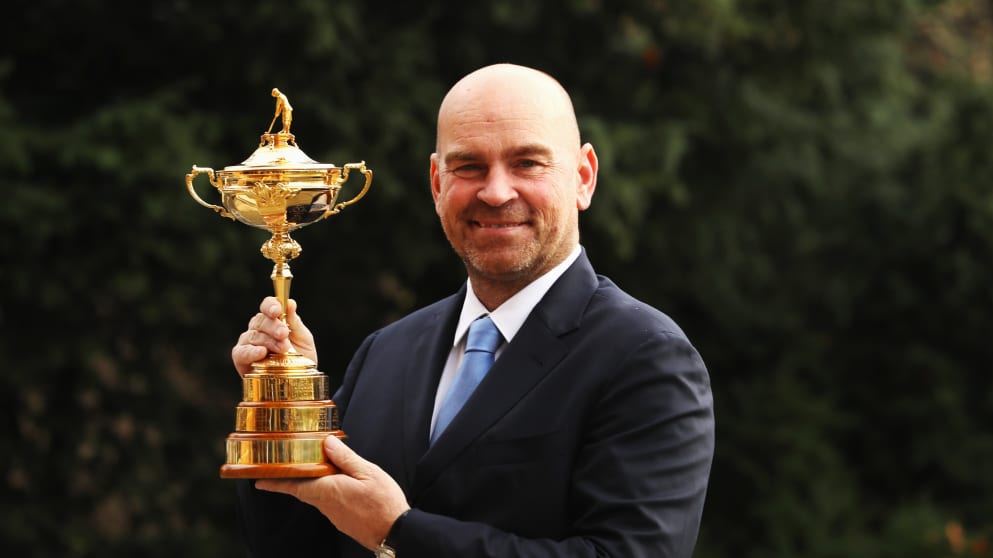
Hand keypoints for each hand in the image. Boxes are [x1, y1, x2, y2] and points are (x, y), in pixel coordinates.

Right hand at [231, 296, 317, 375]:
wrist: (298, 383)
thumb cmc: (300, 359)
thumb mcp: (303, 340)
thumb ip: (295, 323)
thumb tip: (290, 302)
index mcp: (273, 320)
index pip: (267, 306)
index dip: (271, 306)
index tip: (277, 311)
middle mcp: (258, 329)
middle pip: (260, 321)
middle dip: (274, 327)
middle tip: (284, 334)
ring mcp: (247, 343)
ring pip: (254, 336)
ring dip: (269, 341)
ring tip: (283, 349)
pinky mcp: (240, 358)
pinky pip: (242, 352)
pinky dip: (251, 352)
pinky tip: (261, 352)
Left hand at [255, 436, 410, 549]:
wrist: (395, 532)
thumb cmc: (383, 502)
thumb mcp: (367, 472)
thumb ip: (345, 457)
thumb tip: (326, 442)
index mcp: (328, 489)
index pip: (295, 484)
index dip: (275, 481)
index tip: (258, 480)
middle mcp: (326, 504)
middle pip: (302, 489)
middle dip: (290, 479)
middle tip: (279, 469)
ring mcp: (334, 514)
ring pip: (316, 495)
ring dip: (309, 482)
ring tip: (311, 468)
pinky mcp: (342, 520)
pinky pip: (328, 501)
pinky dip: (324, 490)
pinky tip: (335, 482)